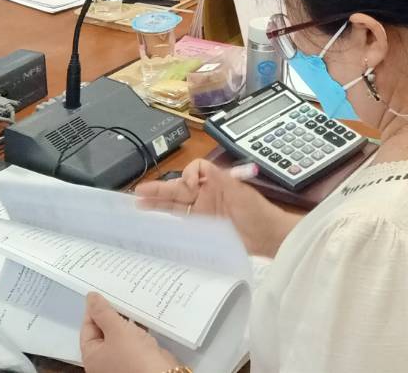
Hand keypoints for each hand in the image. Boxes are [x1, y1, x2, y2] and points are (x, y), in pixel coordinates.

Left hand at [80, 292, 175, 372]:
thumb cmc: (134, 358)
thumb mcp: (116, 330)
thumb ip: (103, 312)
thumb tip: (91, 297)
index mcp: (92, 356)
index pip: (88, 327)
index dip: (93, 309)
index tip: (102, 293)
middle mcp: (104, 358)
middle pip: (103, 329)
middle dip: (111, 311)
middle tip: (116, 292)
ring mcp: (121, 356)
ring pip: (120, 331)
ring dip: (125, 317)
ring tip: (130, 298)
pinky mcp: (138, 354)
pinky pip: (134, 336)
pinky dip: (137, 325)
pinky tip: (142, 313)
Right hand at [136, 158, 296, 257]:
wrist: (269, 237)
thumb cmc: (258, 212)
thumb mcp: (241, 192)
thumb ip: (220, 180)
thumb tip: (199, 170)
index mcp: (215, 182)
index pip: (194, 171)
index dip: (187, 175)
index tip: (189, 186)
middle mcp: (206, 195)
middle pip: (179, 189)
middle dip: (159, 190)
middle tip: (139, 192)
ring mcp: (203, 213)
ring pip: (175, 206)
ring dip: (158, 205)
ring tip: (139, 205)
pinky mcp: (202, 230)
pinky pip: (181, 223)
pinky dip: (168, 224)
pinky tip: (155, 226)